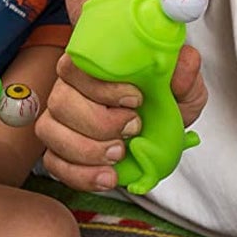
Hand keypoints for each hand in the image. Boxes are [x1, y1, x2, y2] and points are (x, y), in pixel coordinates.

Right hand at [35, 46, 206, 192]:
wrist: (162, 129)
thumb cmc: (165, 99)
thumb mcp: (183, 86)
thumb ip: (184, 72)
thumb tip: (185, 60)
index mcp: (92, 64)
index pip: (75, 66)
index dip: (100, 85)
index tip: (136, 99)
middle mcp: (69, 88)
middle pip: (61, 101)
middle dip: (98, 122)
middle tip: (132, 130)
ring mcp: (60, 119)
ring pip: (51, 132)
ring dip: (86, 149)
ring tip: (119, 155)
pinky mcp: (59, 149)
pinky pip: (54, 162)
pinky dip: (80, 174)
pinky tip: (107, 176)